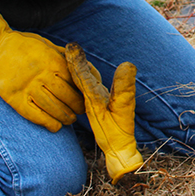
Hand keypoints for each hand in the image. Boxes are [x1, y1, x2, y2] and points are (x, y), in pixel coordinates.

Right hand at [0, 10, 83, 131]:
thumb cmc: (25, 45)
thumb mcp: (48, 45)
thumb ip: (66, 57)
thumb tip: (88, 70)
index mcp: (52, 60)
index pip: (74, 80)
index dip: (83, 91)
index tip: (88, 97)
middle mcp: (41, 74)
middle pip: (65, 95)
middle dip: (77, 106)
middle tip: (81, 111)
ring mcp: (26, 86)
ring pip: (51, 107)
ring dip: (64, 117)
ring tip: (70, 120)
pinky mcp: (13, 97)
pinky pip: (33, 114)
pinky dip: (46, 122)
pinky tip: (54, 126)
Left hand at [66, 43, 143, 181]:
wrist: (118, 150)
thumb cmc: (120, 132)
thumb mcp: (125, 109)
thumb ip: (125, 88)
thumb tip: (126, 64)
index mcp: (92, 99)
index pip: (82, 77)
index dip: (77, 60)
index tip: (71, 46)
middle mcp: (90, 99)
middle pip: (78, 77)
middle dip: (73, 60)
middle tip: (68, 45)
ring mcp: (93, 102)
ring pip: (81, 82)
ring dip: (76, 67)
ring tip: (71, 53)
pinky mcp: (99, 104)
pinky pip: (88, 87)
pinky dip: (83, 76)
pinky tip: (83, 72)